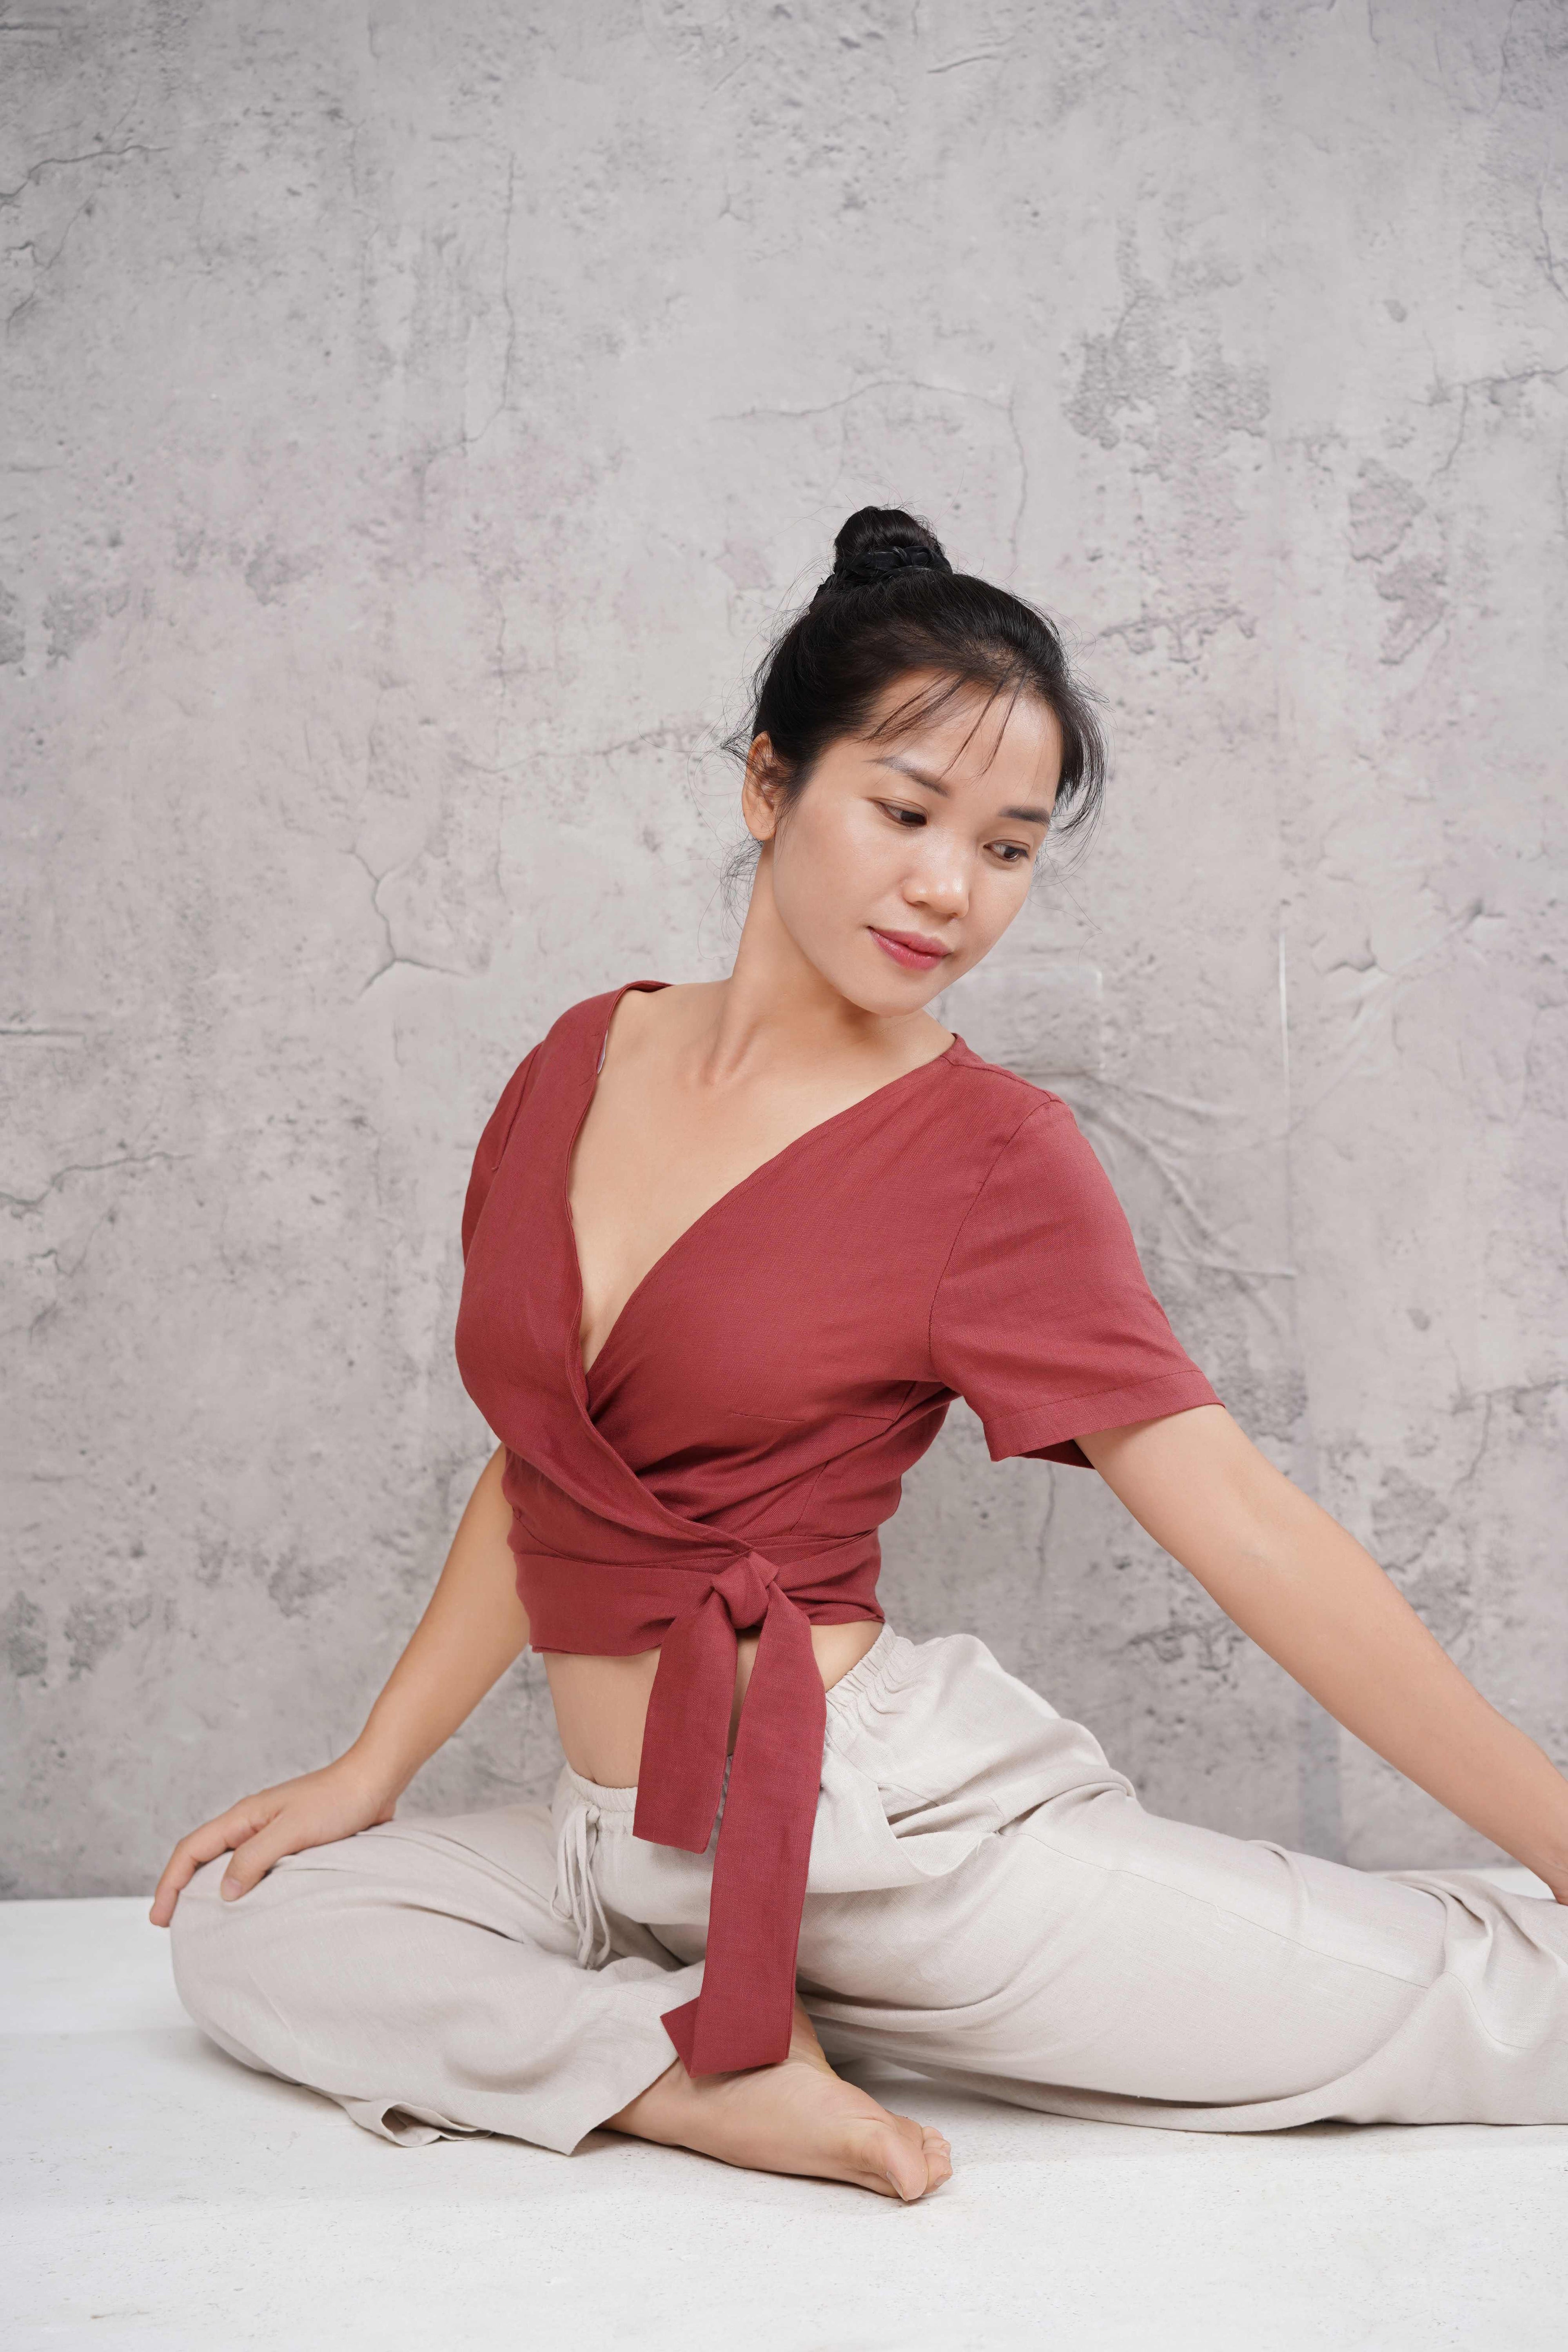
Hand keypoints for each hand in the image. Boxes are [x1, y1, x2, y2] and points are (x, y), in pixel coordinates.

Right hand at [148, 1753, 399, 1926]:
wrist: (375, 1781)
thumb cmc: (337, 1800)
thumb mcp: (292, 1830)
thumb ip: (256, 1858)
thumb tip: (225, 1892)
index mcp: (244, 1816)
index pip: (191, 1850)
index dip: (169, 1884)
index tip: (159, 1918)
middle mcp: (252, 1823)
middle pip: (202, 1857)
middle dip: (181, 1889)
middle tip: (173, 1926)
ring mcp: (272, 1831)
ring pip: (229, 1863)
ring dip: (212, 1889)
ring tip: (205, 1923)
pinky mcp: (294, 1841)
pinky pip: (257, 1867)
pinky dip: (244, 1887)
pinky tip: (251, 1907)